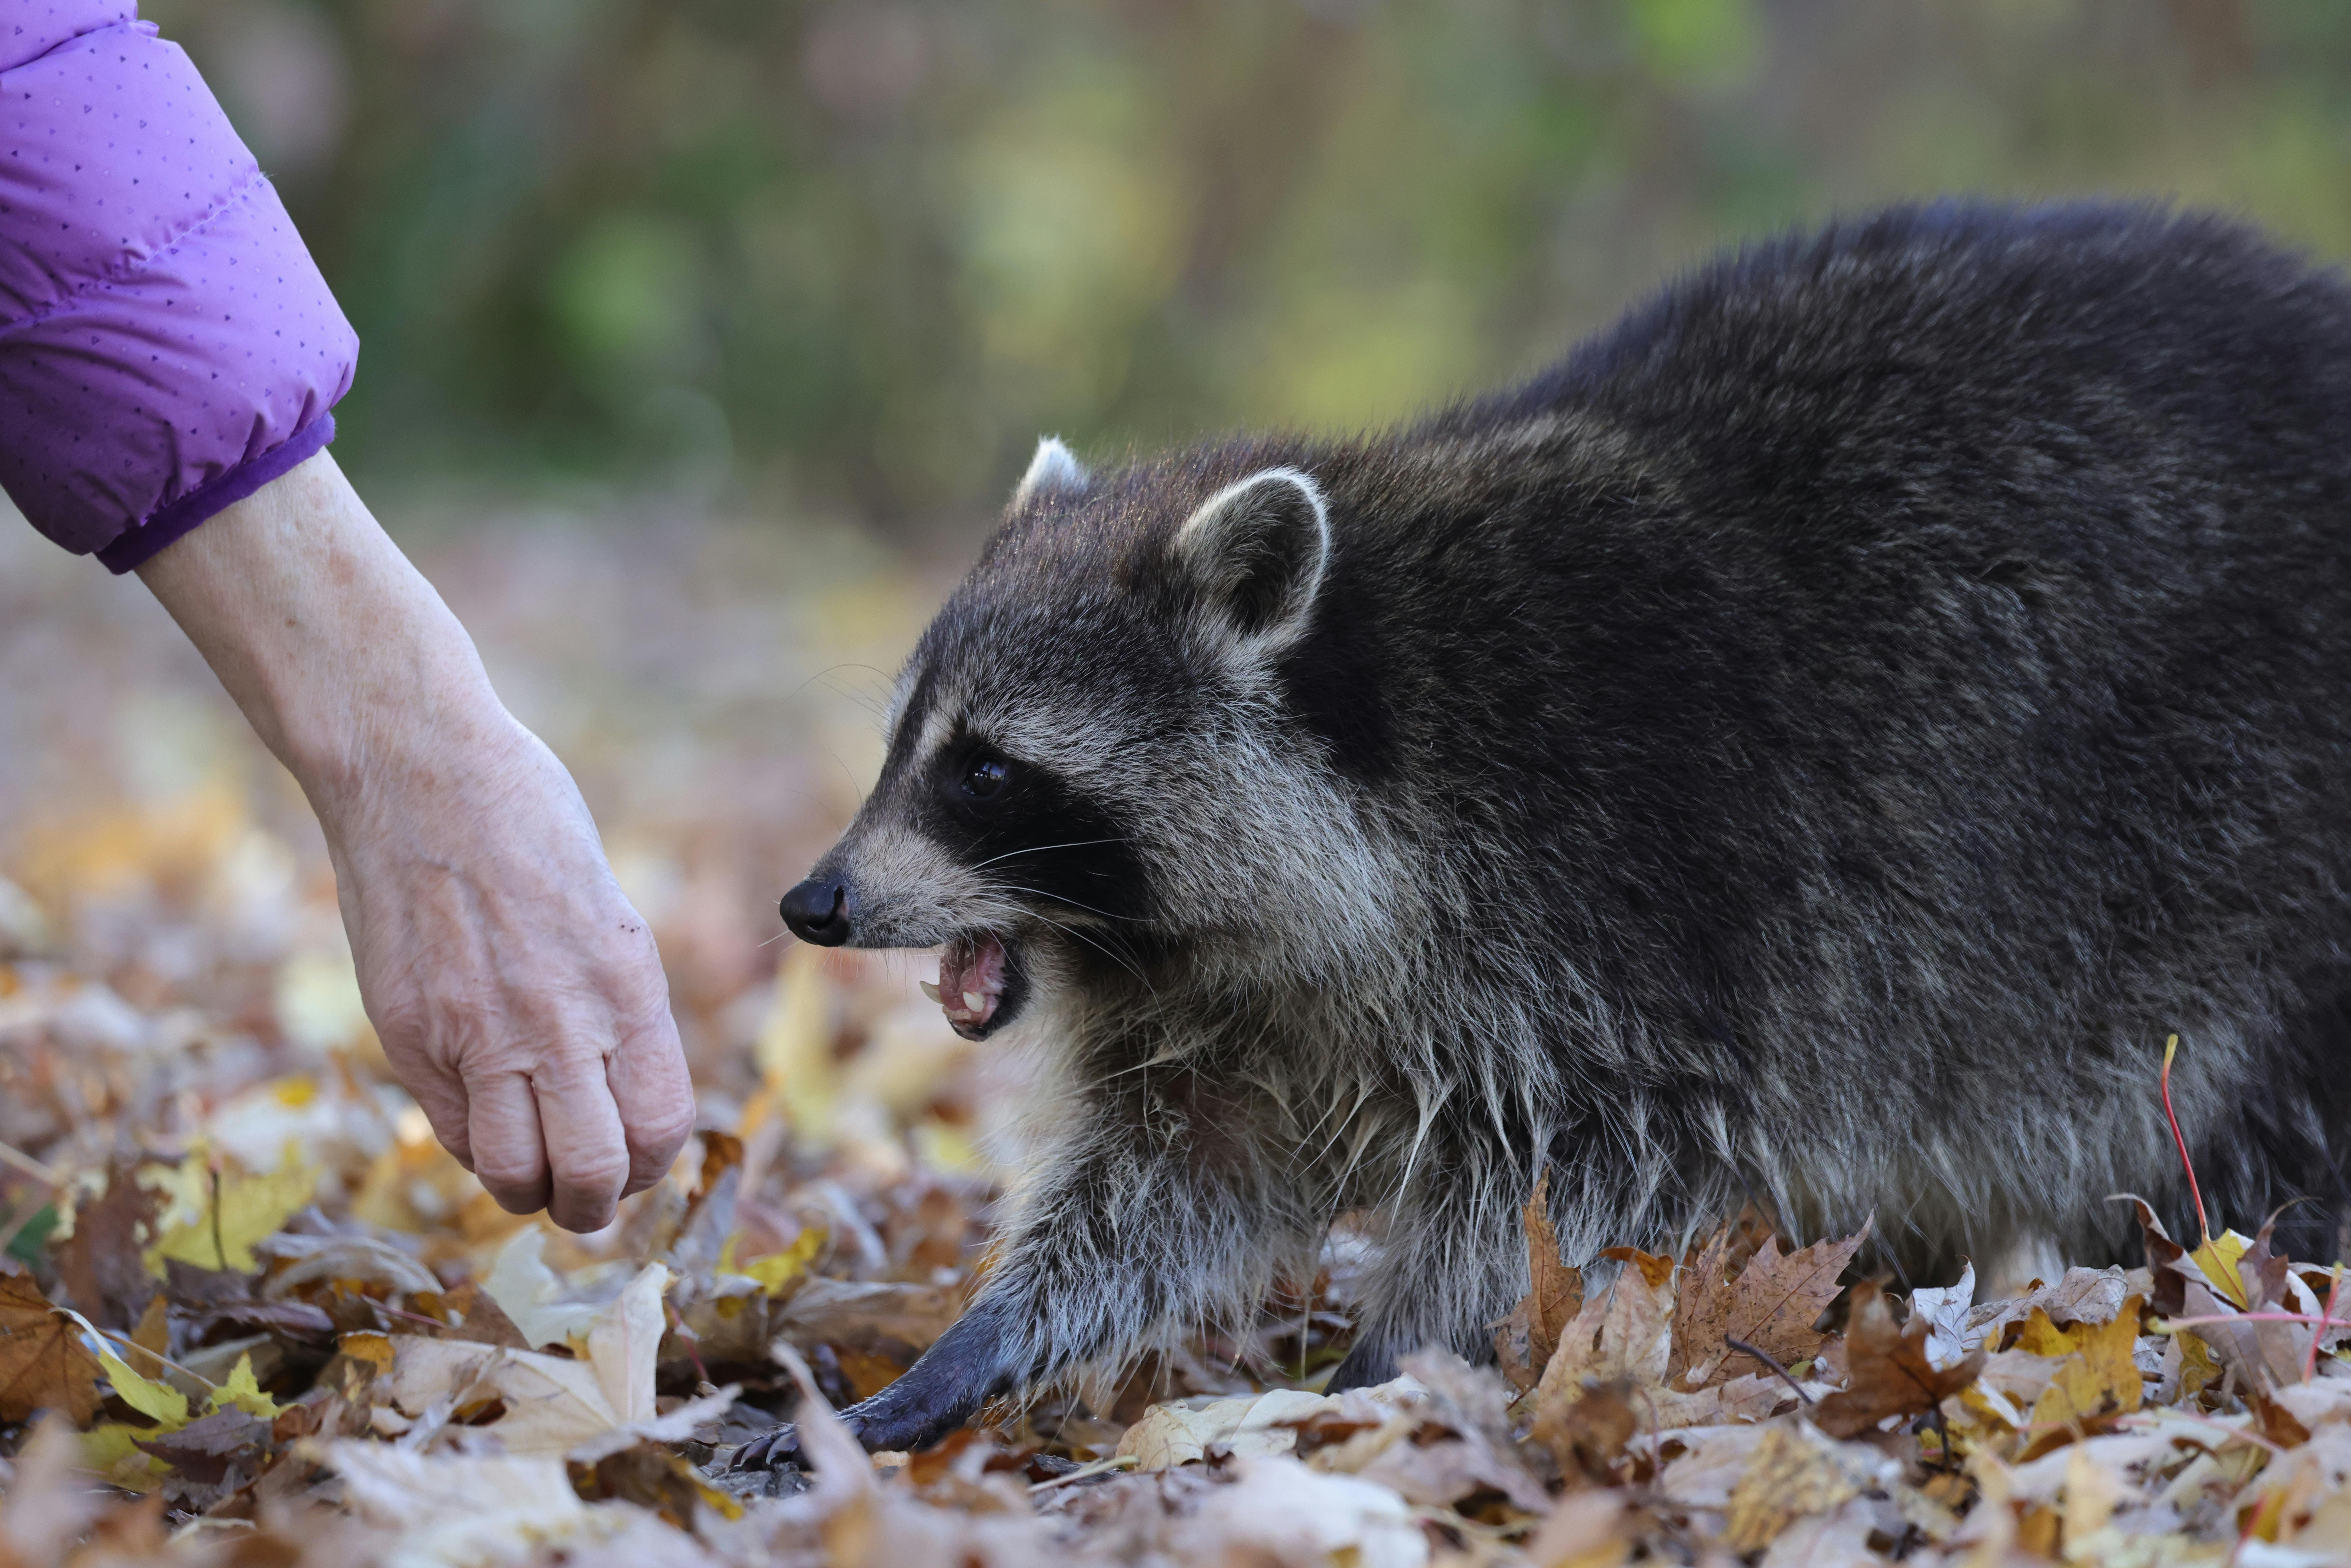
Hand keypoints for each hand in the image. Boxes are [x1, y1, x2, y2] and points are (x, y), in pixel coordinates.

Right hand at [137, 451, 695, 1230]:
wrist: (423, 771)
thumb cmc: (526, 822)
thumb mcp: (603, 910)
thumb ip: (611, 999)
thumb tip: (612, 1081)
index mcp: (625, 983)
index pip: (658, 1125)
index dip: (652, 1165)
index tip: (637, 1160)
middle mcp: (559, 1020)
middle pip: (593, 1172)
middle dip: (596, 1203)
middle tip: (586, 1196)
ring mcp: (477, 1032)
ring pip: (514, 1174)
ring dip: (530, 1191)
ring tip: (533, 1173)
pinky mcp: (409, 1031)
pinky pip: (452, 1131)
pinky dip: (475, 1148)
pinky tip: (483, 1121)